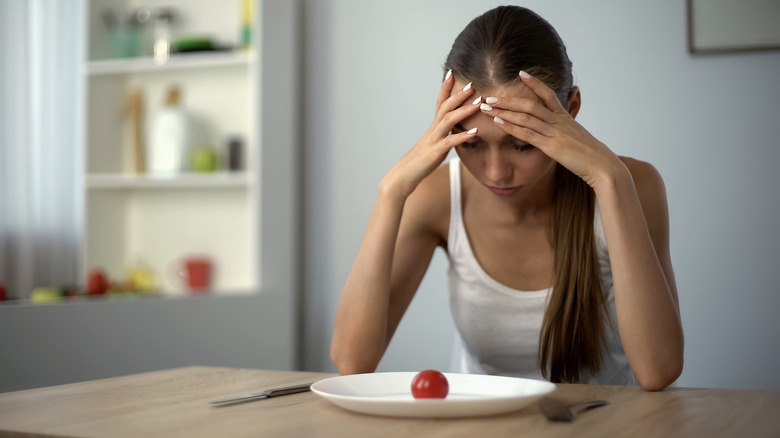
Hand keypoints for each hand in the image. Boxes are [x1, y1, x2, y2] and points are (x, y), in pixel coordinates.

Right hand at [381, 71, 480, 199]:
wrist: (404, 175)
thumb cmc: (419, 162)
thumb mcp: (433, 145)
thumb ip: (443, 136)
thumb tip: (455, 131)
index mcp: (433, 127)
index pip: (439, 102)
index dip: (445, 87)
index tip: (452, 73)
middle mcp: (433, 130)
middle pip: (445, 106)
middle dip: (458, 94)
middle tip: (472, 84)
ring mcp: (434, 140)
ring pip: (448, 120)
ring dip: (464, 110)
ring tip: (478, 103)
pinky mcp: (436, 152)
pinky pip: (451, 141)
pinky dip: (463, 135)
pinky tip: (476, 131)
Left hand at [481, 71, 624, 188]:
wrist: (601, 165)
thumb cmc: (589, 154)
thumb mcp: (577, 137)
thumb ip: (566, 130)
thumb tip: (562, 126)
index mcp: (565, 117)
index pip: (548, 94)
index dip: (535, 83)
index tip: (521, 73)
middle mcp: (558, 121)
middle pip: (530, 104)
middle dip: (507, 99)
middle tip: (488, 96)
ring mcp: (554, 132)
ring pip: (525, 116)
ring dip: (503, 111)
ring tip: (486, 106)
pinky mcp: (550, 146)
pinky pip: (527, 134)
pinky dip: (510, 126)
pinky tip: (497, 122)